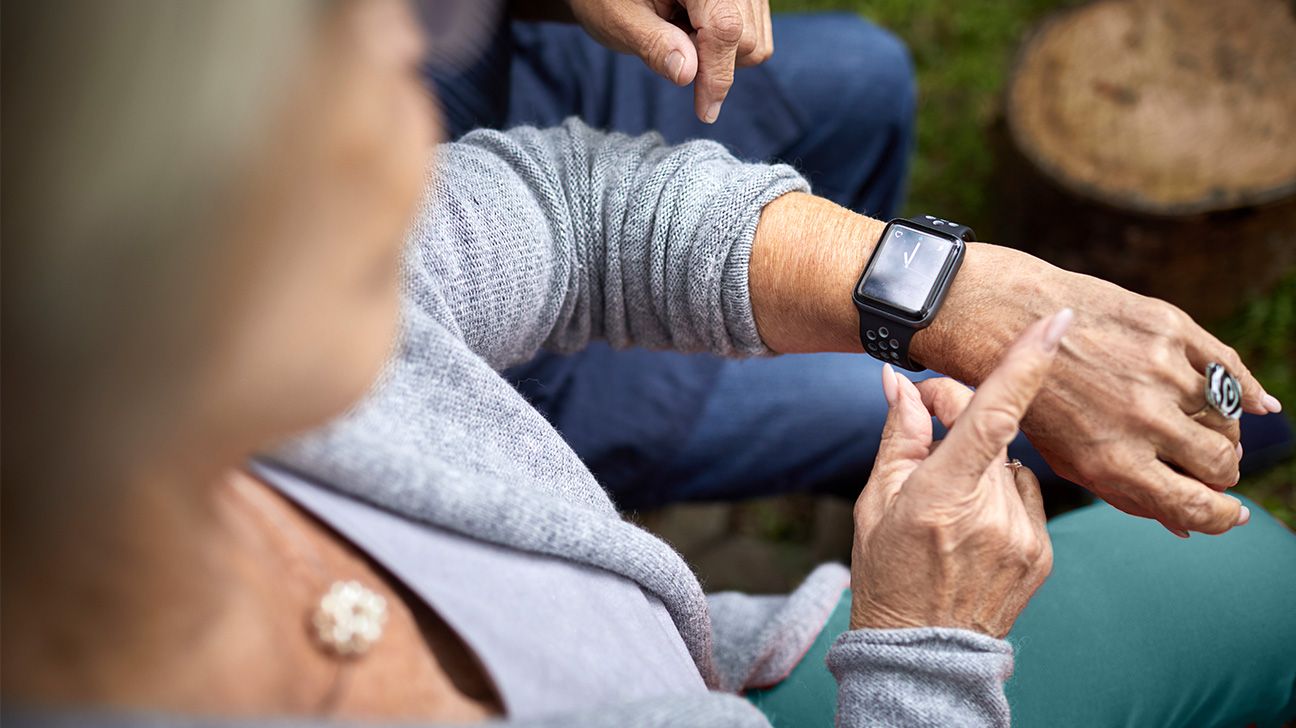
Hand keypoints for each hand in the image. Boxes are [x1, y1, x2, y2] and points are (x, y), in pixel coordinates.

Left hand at [566, 0, 772, 122]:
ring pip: (755, 40)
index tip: (705, 112)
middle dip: (713, 63)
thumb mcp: (620, 21)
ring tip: (678, 34)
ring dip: (721, 55)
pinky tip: (693, 31)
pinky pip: (754, 33)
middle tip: (669, 48)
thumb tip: (688, 74)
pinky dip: (727, 46)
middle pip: (746, 38)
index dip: (716, 76)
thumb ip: (654, 45)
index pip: (724, 28)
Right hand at [850, 311, 1066, 636]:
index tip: (1057, 324)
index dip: (1026, 366)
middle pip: (996, 433)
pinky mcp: (1042, 552)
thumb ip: (899, 435)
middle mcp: (991, 514)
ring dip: (985, 464)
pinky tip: (974, 525)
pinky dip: (1003, 496)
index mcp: (942, 497)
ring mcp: (1024, 536)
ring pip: (1013, 465)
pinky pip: (1028, 498)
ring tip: (950, 502)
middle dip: (966, 414)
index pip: (993, 417)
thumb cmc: (886, 571)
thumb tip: (900, 382)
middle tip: (932, 412)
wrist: (921, 651)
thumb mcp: (875, 501)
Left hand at [915, 245, 1279, 535]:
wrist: (1004, 323)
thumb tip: (1187, 531)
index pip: (1197, 506)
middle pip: (1222, 462)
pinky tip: (1257, 404)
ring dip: (1226, 432)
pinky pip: (1229, 368)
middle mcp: (1143, 420)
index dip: (1222, 516)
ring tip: (1207, 432)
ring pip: (1229, 418)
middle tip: (1214, 467)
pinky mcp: (1169, 329)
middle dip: (1224, 472)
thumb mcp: (1068, 461)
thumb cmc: (1035, 401)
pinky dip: (1249, 390)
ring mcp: (1160, 372)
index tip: (1230, 513)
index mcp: (1115, 463)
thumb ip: (1128, 496)